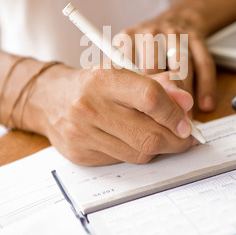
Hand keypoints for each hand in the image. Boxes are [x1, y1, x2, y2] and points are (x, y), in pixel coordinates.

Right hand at [25, 64, 194, 165]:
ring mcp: (82, 134)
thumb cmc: (92, 84)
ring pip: (139, 153)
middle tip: (185, 136)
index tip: (187, 121)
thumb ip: (158, 85)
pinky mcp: (80, 155)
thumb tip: (186, 104)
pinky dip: (137, 153)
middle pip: (148, 134)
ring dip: (159, 149)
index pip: (150, 98)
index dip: (175, 113)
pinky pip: (123, 161)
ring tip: (163, 137)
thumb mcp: (123, 73)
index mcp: (103, 79)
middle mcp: (89, 107)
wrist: (49, 98)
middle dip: (176, 140)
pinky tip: (136, 141)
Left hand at [114, 7, 216, 113]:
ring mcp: (173, 33)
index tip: (141, 119)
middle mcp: (149, 33)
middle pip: (152, 70)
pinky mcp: (196, 36)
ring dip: (183, 96)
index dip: (134, 98)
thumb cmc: (147, 49)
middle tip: (164, 123)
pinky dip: (205, 86)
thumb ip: (128, 83)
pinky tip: (205, 105)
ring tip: (184, 118)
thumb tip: (135, 120)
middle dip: (158, 100)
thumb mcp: (128, 59)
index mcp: (126, 40)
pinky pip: (203, 63)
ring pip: (179, 68)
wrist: (177, 19)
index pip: (126, 70)